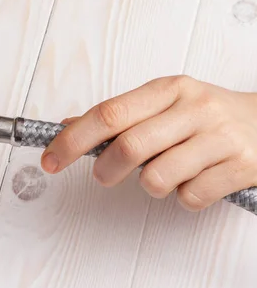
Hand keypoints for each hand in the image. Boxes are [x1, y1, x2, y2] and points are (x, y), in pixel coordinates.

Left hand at [41, 75, 256, 211]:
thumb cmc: (206, 114)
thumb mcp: (165, 103)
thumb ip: (120, 115)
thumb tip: (68, 125)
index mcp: (167, 89)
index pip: (108, 114)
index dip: (72, 140)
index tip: (51, 159)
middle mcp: (193, 109)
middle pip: (129, 146)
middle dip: (105, 169)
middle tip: (103, 176)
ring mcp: (219, 138)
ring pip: (157, 177)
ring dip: (150, 186)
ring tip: (163, 175)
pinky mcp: (241, 167)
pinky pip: (191, 197)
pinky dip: (183, 198)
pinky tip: (194, 182)